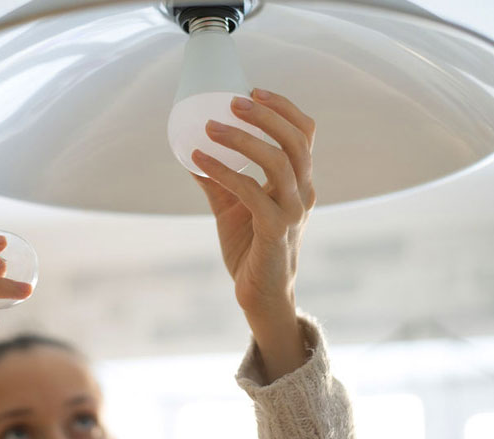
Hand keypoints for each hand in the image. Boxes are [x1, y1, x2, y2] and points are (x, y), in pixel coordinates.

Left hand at [192, 88, 315, 382]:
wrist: (261, 294)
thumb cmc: (250, 247)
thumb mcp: (233, 206)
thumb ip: (218, 179)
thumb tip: (189, 150)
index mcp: (299, 183)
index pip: (304, 134)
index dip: (283, 108)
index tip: (252, 89)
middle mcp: (303, 193)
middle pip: (296, 141)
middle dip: (266, 115)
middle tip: (234, 100)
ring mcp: (293, 212)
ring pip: (278, 161)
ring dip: (243, 139)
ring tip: (211, 125)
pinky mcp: (276, 231)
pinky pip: (251, 191)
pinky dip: (223, 171)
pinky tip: (198, 160)